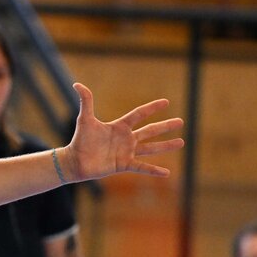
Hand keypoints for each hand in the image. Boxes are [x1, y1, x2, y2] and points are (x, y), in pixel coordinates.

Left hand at [60, 83, 183, 181]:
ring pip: (151, 148)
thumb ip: (86, 101)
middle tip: (181, 121)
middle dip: (165, 126)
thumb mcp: (85, 119)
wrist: (75, 161)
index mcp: (119, 126)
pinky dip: (154, 170)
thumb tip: (77, 84)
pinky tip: (167, 173)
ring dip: (166, 146)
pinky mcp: (124, 165)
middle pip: (150, 130)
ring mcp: (127, 152)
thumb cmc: (80, 140)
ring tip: (181, 142)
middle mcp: (126, 139)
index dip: (152, 107)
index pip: (139, 114)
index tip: (166, 102)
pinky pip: (142, 167)